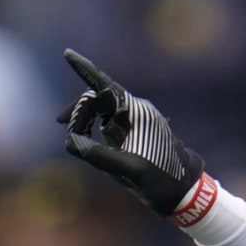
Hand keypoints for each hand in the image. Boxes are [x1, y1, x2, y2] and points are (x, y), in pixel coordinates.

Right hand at [58, 49, 204, 217]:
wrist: (184, 191)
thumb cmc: (160, 180)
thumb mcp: (127, 170)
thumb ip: (98, 155)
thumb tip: (70, 140)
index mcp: (136, 113)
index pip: (105, 85)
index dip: (85, 69)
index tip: (67, 54)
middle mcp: (137, 111)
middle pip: (99, 97)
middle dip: (79, 108)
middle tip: (61, 122)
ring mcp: (138, 119)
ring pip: (104, 108)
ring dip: (85, 116)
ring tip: (68, 128)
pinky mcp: (137, 130)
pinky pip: (111, 118)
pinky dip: (95, 123)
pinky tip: (85, 133)